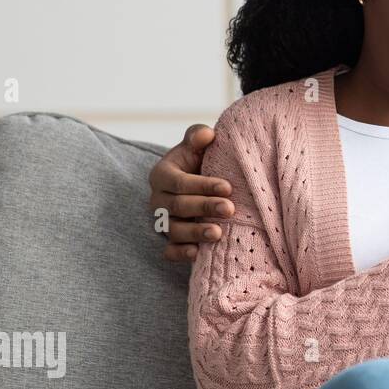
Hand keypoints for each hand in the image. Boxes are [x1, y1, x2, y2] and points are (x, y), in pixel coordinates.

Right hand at [148, 124, 234, 262]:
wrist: (197, 185)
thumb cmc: (199, 162)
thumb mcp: (196, 147)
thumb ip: (198, 136)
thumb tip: (207, 134)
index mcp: (162, 175)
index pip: (179, 182)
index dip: (202, 185)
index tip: (227, 187)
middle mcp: (158, 200)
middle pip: (178, 206)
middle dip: (204, 208)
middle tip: (230, 209)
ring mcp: (163, 222)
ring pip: (174, 230)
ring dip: (195, 233)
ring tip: (218, 234)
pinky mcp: (170, 241)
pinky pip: (169, 251)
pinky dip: (181, 254)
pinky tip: (198, 254)